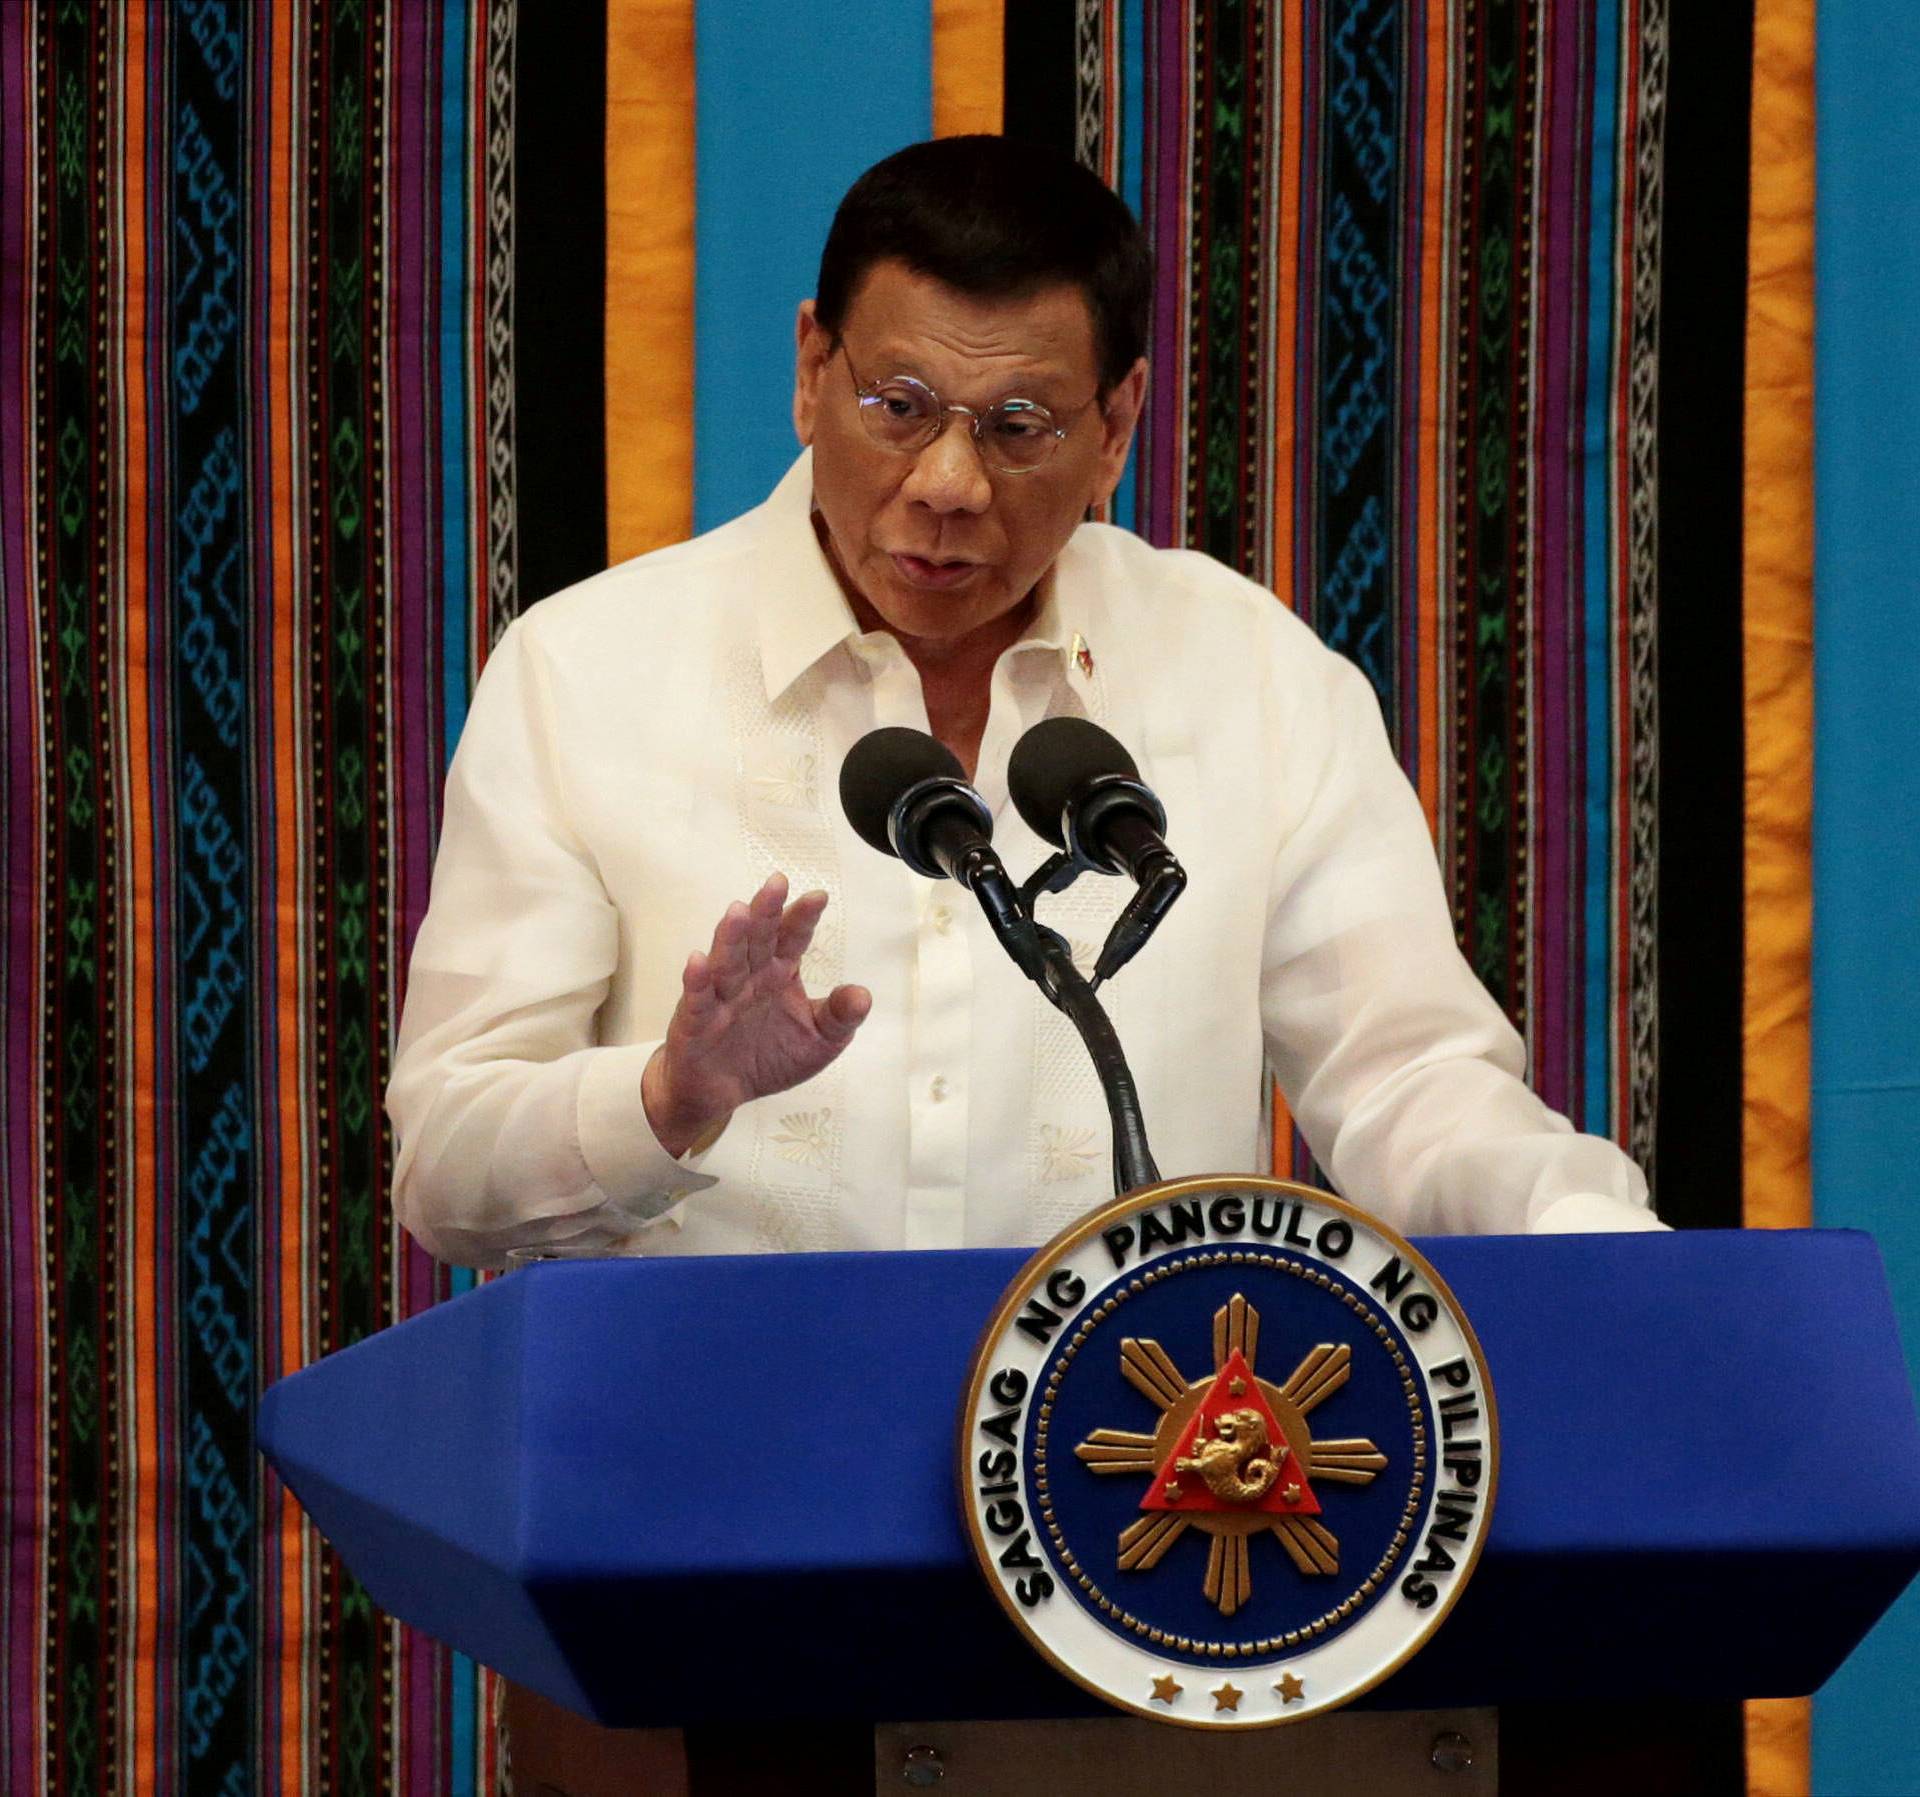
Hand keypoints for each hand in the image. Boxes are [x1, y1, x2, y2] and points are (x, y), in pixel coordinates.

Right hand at [641, 873, 871, 1156]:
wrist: (720, 1092)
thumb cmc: (769, 1057)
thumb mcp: (818, 1042)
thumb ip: (839, 1018)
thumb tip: (863, 996)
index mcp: (780, 974)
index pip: (792, 940)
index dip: (803, 919)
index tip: (818, 897)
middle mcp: (750, 978)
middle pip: (758, 940)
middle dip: (767, 912)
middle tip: (777, 883)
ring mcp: (720, 997)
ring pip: (727, 963)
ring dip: (732, 938)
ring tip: (739, 911)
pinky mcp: (695, 1022)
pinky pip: (697, 999)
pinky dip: (696, 980)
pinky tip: (698, 960)